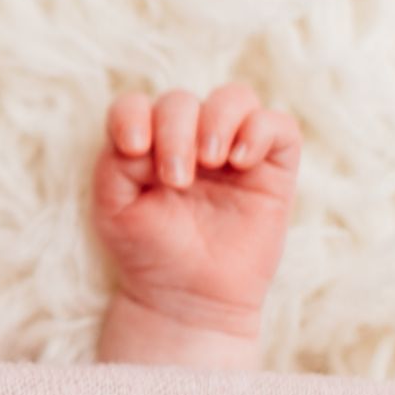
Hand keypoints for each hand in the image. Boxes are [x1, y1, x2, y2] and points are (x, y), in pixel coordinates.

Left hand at [90, 83, 301, 335]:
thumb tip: (145, 138)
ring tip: (210, 160)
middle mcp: (189, 139)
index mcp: (146, 143)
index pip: (136, 105)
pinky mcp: (272, 168)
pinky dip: (259, 132)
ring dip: (217, 120)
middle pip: (182, 101)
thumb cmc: (148, 249)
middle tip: (176, 179)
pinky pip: (279, 126)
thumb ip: (116, 165)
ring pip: (234, 98)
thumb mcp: (114, 208)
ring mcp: (232, 150)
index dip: (132, 115)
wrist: (188, 297)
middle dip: (175, 131)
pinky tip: (240, 162)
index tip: (133, 147)